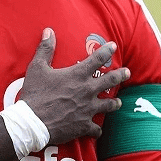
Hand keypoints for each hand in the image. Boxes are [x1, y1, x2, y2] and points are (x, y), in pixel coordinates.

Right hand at [19, 28, 129, 144]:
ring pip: (109, 105)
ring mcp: (88, 109)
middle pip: (110, 80)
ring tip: (118, 102)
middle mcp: (87, 90)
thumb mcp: (37, 67)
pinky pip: (96, 129)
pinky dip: (97, 129)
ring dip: (115, 103)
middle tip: (127, 72)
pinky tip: (97, 129)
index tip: (114, 46)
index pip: (97, 59)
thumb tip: (48, 31)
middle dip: (121, 75)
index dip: (107, 50)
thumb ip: (45, 48)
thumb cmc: (35, 93)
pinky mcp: (84, 126)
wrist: (33, 122)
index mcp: (77, 75)